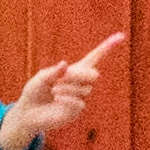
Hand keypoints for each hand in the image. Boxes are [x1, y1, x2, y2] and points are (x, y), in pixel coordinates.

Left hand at [0, 30, 128, 149]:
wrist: (28, 113)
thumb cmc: (34, 92)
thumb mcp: (40, 78)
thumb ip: (53, 72)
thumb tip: (65, 64)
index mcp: (73, 71)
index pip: (95, 57)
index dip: (107, 46)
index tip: (121, 36)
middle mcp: (80, 83)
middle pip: (94, 74)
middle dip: (79, 74)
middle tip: (62, 77)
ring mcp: (80, 97)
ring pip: (85, 89)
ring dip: (68, 88)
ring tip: (54, 90)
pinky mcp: (76, 111)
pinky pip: (80, 103)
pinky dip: (68, 99)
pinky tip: (57, 98)